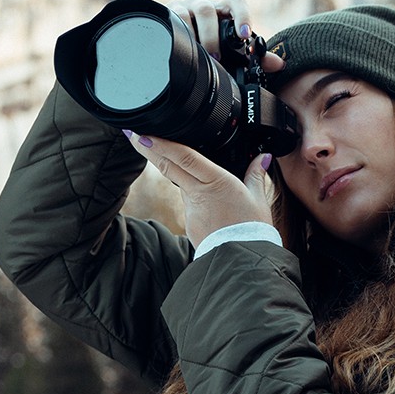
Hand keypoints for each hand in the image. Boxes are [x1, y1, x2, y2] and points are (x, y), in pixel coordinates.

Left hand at [127, 131, 274, 248]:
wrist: (242, 260)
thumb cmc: (252, 229)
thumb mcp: (258, 199)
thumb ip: (256, 175)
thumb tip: (262, 158)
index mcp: (217, 181)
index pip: (184, 157)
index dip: (162, 144)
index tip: (143, 134)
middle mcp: (199, 193)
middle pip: (168, 166)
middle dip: (147, 149)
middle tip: (132, 134)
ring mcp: (191, 208)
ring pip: (179, 182)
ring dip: (174, 170)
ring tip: (177, 163)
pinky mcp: (190, 222)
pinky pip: (189, 201)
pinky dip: (192, 194)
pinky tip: (206, 200)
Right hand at [166, 0, 285, 71]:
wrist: (177, 40)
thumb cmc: (209, 43)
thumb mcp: (231, 50)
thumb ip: (256, 57)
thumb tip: (279, 64)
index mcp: (223, 10)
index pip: (236, 3)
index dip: (242, 16)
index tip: (244, 35)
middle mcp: (203, 4)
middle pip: (207, 10)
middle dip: (211, 35)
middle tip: (216, 57)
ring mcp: (183, 7)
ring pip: (186, 13)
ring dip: (193, 35)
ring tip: (198, 56)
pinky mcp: (166, 14)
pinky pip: (170, 19)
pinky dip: (176, 33)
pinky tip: (179, 47)